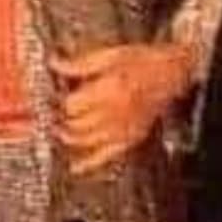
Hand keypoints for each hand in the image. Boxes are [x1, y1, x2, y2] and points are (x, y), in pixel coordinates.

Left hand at [53, 42, 192, 174]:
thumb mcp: (111, 55)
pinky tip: (75, 166)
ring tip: (56, 130)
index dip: (57, 100)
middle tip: (49, 113)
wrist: (173, 74)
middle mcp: (117, 114)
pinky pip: (107, 156)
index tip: (49, 95)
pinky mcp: (131, 138)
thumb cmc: (144, 61)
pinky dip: (89, 163)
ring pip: (87, 142)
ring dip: (69, 138)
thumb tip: (55, 63)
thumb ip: (81, 64)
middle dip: (60, 119)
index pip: (72, 104)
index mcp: (110, 90)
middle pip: (76, 124)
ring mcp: (124, 129)